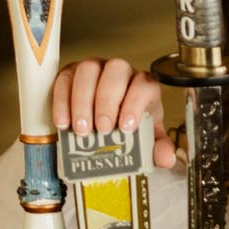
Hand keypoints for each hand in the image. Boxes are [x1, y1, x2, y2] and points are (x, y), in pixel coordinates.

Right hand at [52, 58, 175, 168]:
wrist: (104, 123)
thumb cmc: (126, 124)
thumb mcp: (145, 138)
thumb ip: (157, 148)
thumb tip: (165, 158)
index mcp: (142, 85)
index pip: (144, 84)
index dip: (135, 103)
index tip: (126, 126)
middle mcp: (120, 72)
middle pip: (116, 70)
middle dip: (107, 100)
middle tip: (102, 129)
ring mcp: (94, 69)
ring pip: (88, 70)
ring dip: (83, 100)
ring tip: (81, 128)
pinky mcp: (70, 74)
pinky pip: (65, 79)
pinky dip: (62, 101)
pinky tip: (63, 123)